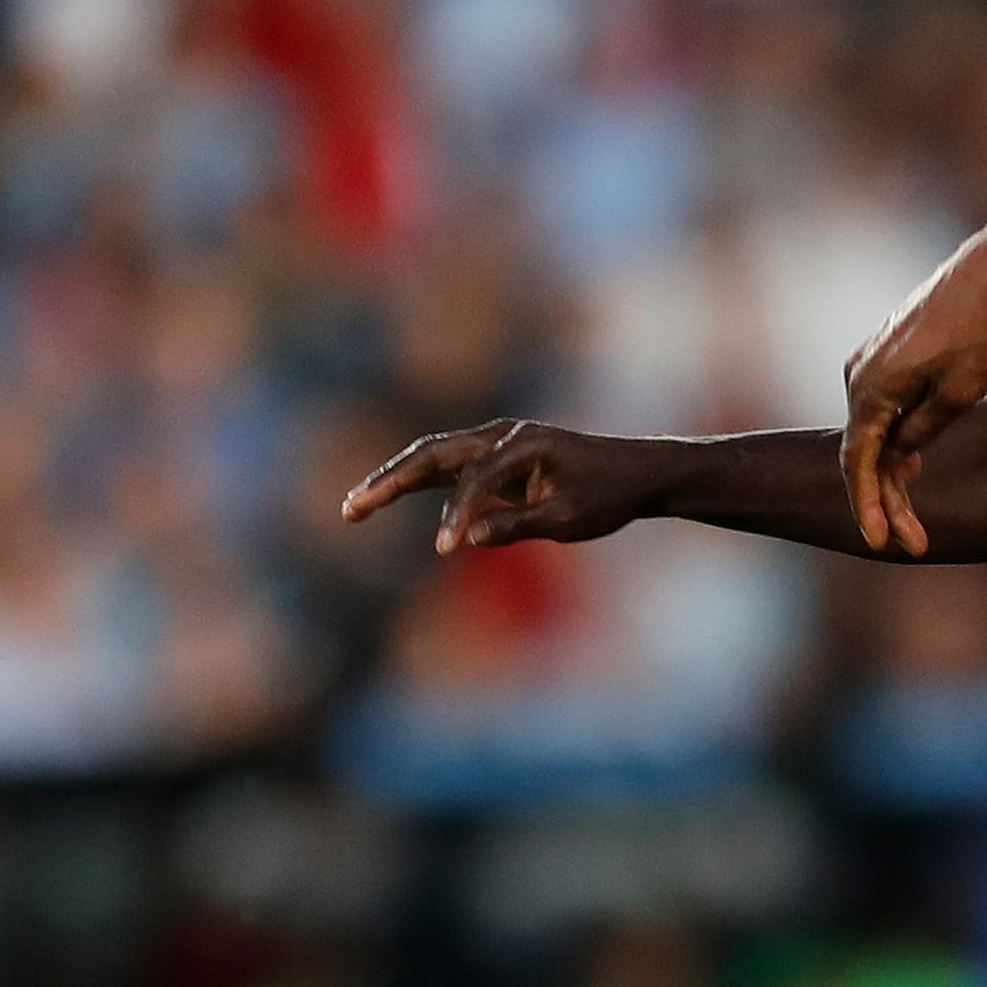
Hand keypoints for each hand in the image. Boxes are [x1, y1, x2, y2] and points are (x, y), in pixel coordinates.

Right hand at [339, 420, 672, 553]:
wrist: (636, 473)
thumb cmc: (607, 496)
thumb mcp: (569, 518)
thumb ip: (517, 524)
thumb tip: (468, 537)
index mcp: (524, 444)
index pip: (475, 480)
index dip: (458, 514)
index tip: (447, 550)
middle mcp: (502, 435)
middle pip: (432, 454)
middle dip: (389, 481)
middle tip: (350, 509)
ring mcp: (494, 443)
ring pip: (431, 457)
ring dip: (393, 480)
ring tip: (355, 508)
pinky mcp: (491, 458)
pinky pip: (445, 468)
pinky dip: (415, 482)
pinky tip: (385, 498)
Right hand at [842, 214, 986, 558]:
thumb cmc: (979, 334)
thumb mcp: (958, 397)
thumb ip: (921, 433)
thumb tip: (896, 458)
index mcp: (870, 389)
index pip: (859, 463)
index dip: (869, 506)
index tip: (882, 542)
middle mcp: (858, 373)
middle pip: (865, 451)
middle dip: (887, 499)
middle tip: (914, 541)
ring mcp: (869, 360)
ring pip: (873, 430)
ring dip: (890, 472)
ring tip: (913, 515)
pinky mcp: (885, 352)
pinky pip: (881, 407)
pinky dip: (894, 440)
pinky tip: (911, 465)